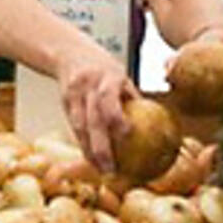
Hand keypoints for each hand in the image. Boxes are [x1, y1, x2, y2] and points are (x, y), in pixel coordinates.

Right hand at [56, 46, 135, 171]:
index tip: (127, 134)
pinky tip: (92, 160)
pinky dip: (83, 144)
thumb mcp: (119, 74)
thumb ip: (132, 97)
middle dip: (101, 147)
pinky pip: (74, 127)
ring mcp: (74, 94)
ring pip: (80, 127)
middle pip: (92, 120)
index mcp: (107, 76)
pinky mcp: (64, 102)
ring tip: (102, 171)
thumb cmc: (103, 66)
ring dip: (90, 151)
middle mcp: (88, 85)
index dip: (116, 116)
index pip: (109, 98)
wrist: (69, 51)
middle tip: (112, 169)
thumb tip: (157, 123)